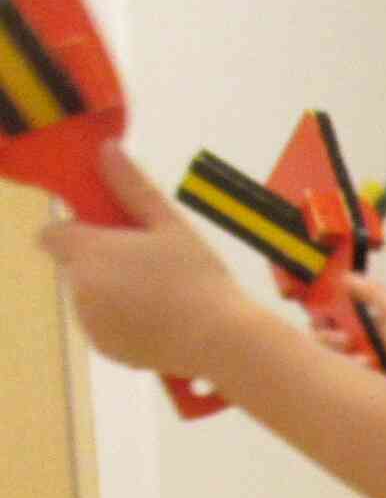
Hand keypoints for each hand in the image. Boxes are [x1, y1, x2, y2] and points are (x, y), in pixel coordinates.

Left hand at [37, 143, 256, 382]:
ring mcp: (90, 321)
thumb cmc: (200, 279)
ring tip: (160, 296)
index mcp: (89, 252)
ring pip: (89, 296)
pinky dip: (121, 321)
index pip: (52, 235)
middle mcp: (79, 288)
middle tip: (149, 266)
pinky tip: (159, 320)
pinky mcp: (105, 348)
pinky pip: (102, 325)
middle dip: (101, 263)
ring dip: (111, 292)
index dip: (77, 233)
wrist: (221, 341)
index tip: (111, 236)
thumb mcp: (171, 225)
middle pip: (75, 266)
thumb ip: (132, 187)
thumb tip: (107, 149)